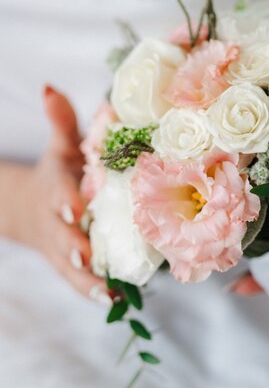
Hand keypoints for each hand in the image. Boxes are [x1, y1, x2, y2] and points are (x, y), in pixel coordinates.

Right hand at [15, 86, 108, 302]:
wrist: (34, 208)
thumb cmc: (59, 173)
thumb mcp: (59, 146)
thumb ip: (61, 121)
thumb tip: (50, 87)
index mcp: (56, 188)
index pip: (59, 195)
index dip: (65, 201)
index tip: (75, 208)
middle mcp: (57, 222)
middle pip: (63, 236)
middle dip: (73, 245)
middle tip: (86, 255)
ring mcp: (62, 247)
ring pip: (71, 267)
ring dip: (87, 279)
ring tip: (107, 292)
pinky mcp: (70, 266)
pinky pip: (79, 282)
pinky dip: (93, 292)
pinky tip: (114, 301)